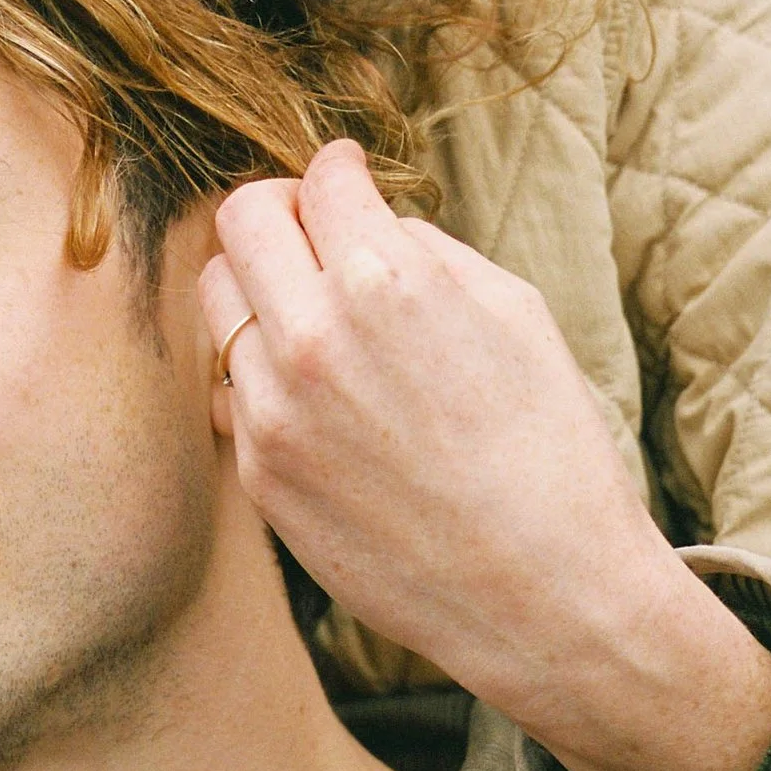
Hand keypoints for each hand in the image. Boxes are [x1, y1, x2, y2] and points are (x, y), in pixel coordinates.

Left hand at [201, 143, 770, 770]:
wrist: (547, 594)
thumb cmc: (550, 448)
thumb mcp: (514, 312)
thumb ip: (424, 249)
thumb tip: (365, 216)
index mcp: (386, 282)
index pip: (317, 180)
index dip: (338, 175)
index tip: (345, 185)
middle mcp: (312, 337)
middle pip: (239, 222)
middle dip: (278, 216)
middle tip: (311, 237)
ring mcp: (273, 409)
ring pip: (220, 305)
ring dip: (261, 297)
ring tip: (317, 324)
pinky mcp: (259, 473)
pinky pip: (229, 391)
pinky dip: (263, 379)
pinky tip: (322, 402)